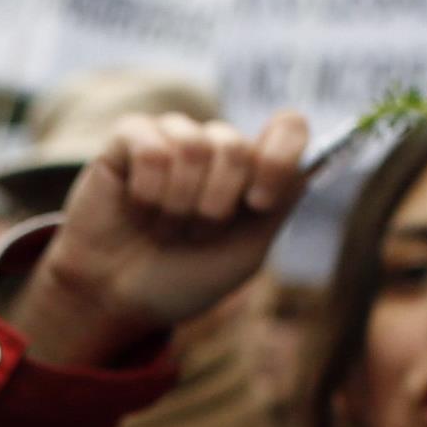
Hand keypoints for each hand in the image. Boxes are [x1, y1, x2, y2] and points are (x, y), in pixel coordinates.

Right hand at [10, 110, 311, 366]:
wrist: (119, 300)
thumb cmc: (183, 278)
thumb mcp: (247, 251)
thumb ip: (281, 202)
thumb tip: (307, 159)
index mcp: (251, 172)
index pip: (288, 127)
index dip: (279, 159)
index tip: (260, 203)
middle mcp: (214, 148)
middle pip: (235, 146)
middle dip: (214, 205)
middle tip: (192, 234)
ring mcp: (170, 138)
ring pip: (193, 147)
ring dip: (178, 205)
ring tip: (162, 228)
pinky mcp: (127, 139)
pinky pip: (151, 147)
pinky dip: (148, 191)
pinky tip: (137, 209)